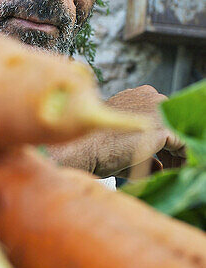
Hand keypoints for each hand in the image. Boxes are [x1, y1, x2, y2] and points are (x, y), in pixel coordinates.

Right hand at [47, 85, 185, 177]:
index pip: (158, 116)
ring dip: (177, 154)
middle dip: (170, 146)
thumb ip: (144, 153)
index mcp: (135, 96)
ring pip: (178, 133)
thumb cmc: (94, 149)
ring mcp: (157, 109)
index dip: (161, 139)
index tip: (160, 158)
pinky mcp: (162, 127)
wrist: (84, 151)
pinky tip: (175, 171)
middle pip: (171, 122)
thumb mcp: (121, 147)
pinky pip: (183, 145)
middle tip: (168, 166)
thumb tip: (160, 166)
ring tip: (172, 171)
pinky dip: (182, 160)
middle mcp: (148, 96)